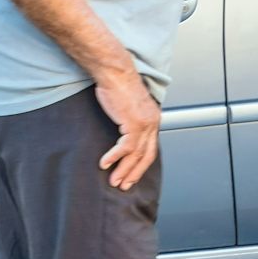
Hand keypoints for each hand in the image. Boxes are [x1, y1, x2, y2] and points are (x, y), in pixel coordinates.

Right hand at [95, 68, 160, 189]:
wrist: (116, 73)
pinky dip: (115, 157)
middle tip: (124, 185)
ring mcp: (145, 124)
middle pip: (147, 155)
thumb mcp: (126, 107)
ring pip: (136, 154)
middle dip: (135, 172)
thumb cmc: (118, 86)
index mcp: (152, 120)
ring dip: (124, 170)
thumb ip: (128, 121)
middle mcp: (153, 123)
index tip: (132, 175)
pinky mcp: (134, 123)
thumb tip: (122, 134)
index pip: (150, 148)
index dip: (141, 164)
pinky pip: (126, 147)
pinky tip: (105, 163)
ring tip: (114, 181)